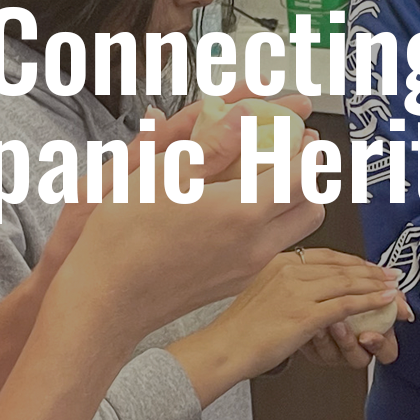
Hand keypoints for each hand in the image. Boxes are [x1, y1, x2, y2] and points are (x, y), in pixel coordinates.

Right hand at [35, 92, 316, 279]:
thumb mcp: (162, 174)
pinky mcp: (233, 285)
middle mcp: (255, 245)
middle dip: (310, 179)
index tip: (308, 136)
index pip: (301, 178)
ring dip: (293, 204)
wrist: (107, 301)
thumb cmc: (125, 236)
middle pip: (311, 208)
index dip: (310, 153)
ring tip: (270, 181)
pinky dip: (271, 227)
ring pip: (294, 233)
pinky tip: (239, 214)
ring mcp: (246, 269)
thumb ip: (211, 145)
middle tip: (295, 157)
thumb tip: (242, 118)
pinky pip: (270, 251)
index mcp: (242, 212)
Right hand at [169, 249, 400, 404]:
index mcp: (279, 262)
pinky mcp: (304, 314)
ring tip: (395, 289)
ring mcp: (297, 291)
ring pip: (348, 282)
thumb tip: (310, 291)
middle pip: (343, 267)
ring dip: (377, 286)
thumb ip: (286, 287)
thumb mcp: (262, 294)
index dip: (355, 262)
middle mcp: (289, 270)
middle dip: (372, 273)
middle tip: (393, 278)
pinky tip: (384, 301)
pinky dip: (370, 301)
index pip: (328, 256)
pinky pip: (346, 304)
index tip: (373, 268)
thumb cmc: (239, 330)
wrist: (224, 349)